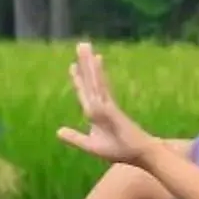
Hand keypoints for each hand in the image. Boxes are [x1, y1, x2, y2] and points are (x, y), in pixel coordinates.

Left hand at [57, 42, 158, 166]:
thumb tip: (58, 131)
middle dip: (84, 63)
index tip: (73, 65)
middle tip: (81, 44)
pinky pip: (102, 90)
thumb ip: (75, 138)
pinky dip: (98, 77)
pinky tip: (95, 62)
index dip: (78, 79)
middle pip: (90, 81)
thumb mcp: (91, 146)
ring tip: (85, 46)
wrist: (140, 154)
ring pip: (95, 81)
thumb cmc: (119, 150)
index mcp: (95, 113)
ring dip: (90, 63)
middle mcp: (101, 105)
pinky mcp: (113, 109)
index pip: (85, 92)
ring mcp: (107, 105)